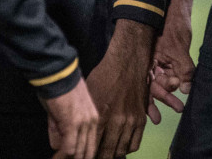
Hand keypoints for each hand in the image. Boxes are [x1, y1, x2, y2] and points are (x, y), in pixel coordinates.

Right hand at [43, 79, 99, 158]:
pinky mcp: (72, 124)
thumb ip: (61, 129)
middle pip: (86, 153)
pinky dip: (60, 154)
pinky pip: (69, 148)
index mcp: (93, 118)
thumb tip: (56, 145)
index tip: (68, 158)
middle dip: (74, 158)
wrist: (57, 73)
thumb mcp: (63, 111)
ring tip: (55, 158)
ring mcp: (83, 124)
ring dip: (65, 157)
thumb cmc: (58, 88)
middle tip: (60, 158)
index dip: (80, 156)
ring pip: (77, 152)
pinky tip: (54, 155)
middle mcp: (92, 122)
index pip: (91, 147)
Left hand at [86, 21, 153, 156]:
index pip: (91, 146)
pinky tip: (119, 147)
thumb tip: (71, 134)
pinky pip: (134, 144)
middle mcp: (116, 121)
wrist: (127, 62)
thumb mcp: (88, 95)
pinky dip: (126, 149)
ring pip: (120, 151)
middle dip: (97, 158)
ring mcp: (130, 121)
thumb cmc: (104, 76)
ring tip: (104, 154)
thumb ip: (83, 116)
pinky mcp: (141, 119)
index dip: (84, 155)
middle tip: (92, 157)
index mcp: (100, 115)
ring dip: (111, 155)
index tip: (79, 157)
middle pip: (106, 153)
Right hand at [146, 3, 193, 125]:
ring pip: (160, 81)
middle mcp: (148, 62)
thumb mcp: (180, 48)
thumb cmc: (174, 25)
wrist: (176, 8)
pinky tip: (178, 91)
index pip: (147, 85)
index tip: (158, 115)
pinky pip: (166, 74)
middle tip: (176, 110)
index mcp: (146, 60)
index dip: (155, 99)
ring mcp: (156, 60)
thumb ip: (183, 69)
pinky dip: (171, 83)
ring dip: (169, 94)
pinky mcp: (164, 57)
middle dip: (163, 99)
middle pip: (152, 85)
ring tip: (179, 108)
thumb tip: (186, 90)